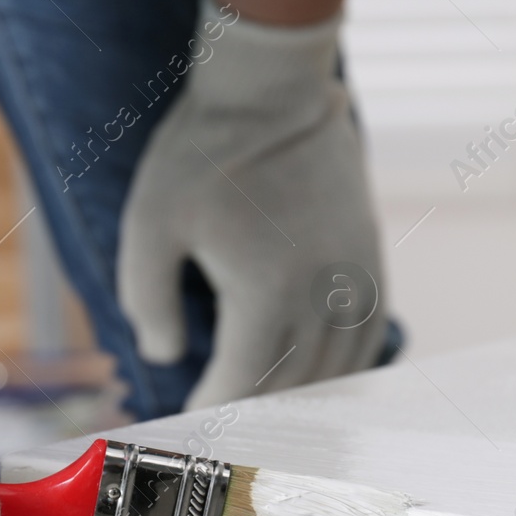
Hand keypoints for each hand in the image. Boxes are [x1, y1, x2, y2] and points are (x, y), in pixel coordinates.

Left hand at [118, 0, 385, 410]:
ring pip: (334, 370)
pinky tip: (314, 378)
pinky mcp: (369, 259)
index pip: (243, 383)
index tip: (188, 417)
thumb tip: (164, 356)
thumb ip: (145, 299)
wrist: (272, 90)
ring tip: (262, 410)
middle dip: (253, 412)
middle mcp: (321, 295)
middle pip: (290, 386)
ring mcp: (354, 278)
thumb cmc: (201, 156)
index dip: (213, 409)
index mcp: (267, 293)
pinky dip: (342, 367)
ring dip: (298, 397)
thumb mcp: (148, 224)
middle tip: (221, 426)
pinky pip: (366, 337)